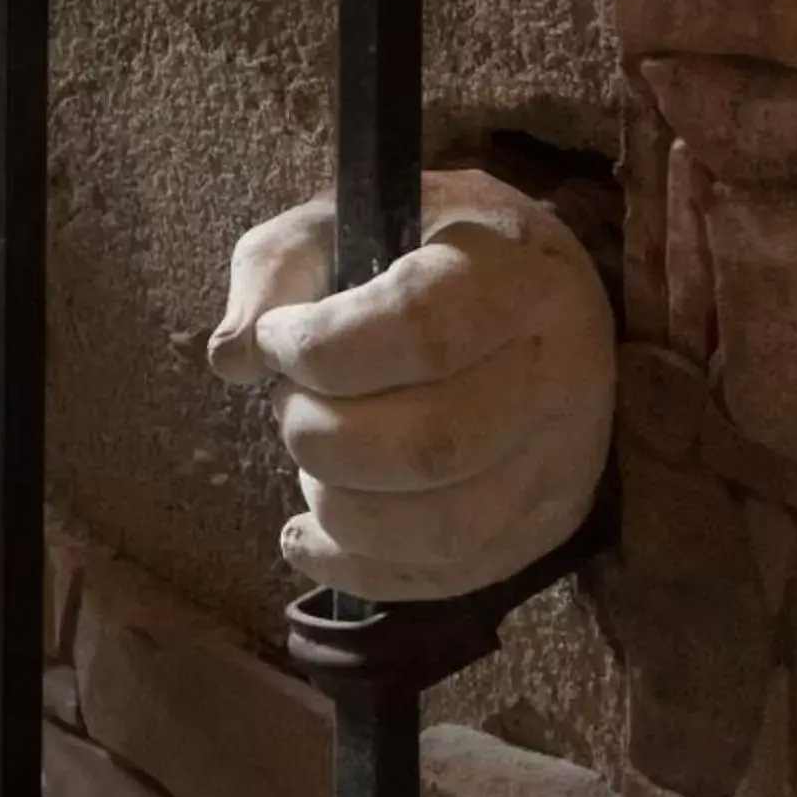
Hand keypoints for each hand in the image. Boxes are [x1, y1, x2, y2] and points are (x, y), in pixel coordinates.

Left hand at [207, 171, 614, 602]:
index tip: (276, 340)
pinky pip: (448, 574)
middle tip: (290, 401)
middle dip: (319, 435)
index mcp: (515, 275)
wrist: (527, 285)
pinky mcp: (546, 522)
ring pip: (439, 527)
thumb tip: (233, 359)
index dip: (322, 350)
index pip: (421, 332)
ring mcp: (563, 458)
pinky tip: (307, 534)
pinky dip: (357, 567)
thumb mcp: (341, 222)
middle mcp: (560, 371)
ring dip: (337, 505)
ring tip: (310, 456)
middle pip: (428, 445)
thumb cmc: (417, 248)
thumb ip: (277, 270)